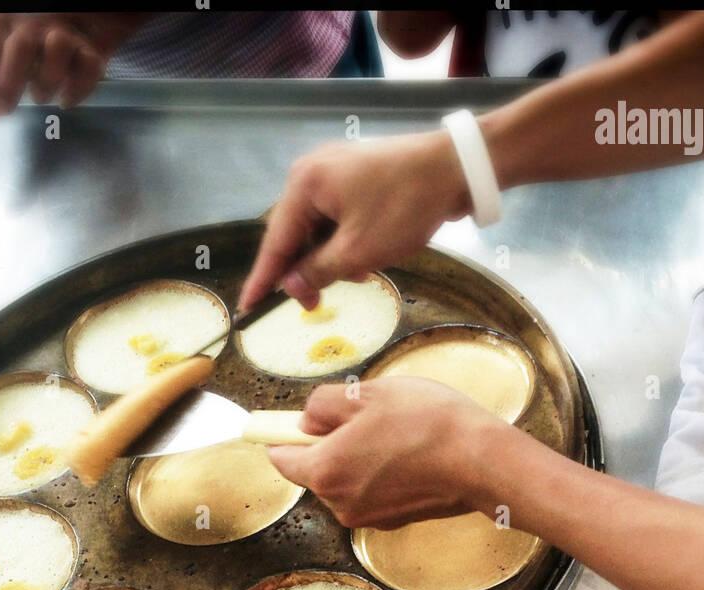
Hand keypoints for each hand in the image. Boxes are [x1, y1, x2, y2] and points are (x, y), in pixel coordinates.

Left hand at [0, 13, 142, 124]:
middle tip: (4, 110)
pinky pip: (89, 67)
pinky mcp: (92, 50)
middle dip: (9, 82)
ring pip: (58, 49)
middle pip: (22, 46)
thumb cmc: (34, 48)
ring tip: (40, 97)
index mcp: (6, 22)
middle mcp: (34, 23)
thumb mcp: (5, 59)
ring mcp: (65, 34)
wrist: (83, 23)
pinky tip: (66, 101)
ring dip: (46, 81)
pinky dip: (78, 89)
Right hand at [239, 131, 471, 311]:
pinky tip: (367, 259)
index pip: (275, 241)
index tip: (248, 308)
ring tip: (361, 274)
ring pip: (320, 230)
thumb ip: (318, 271)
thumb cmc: (405, 206)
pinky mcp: (357, 178)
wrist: (455, 168)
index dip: (263, 279)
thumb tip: (291, 286)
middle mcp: (312, 173)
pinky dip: (347, 243)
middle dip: (309, 270)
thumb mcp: (358, 251)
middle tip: (316, 305)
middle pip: (296, 235)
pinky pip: (339, 219)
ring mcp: (335, 172)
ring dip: (334, 259)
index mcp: (305, 185)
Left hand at [266, 377, 513, 528]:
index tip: (290, 421)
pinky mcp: (392, 522)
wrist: (481, 462)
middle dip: (329, 445)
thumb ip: (321, 406)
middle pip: (315, 471)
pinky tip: (409, 455)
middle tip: (363, 417)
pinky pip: (371, 493)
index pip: (279, 458)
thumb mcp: (365, 393)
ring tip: (393, 434)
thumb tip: (305, 421)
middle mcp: (339, 503)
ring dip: (357, 460)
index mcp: (325, 471)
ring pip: (345, 482)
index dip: (282, 435)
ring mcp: (367, 517)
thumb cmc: (427, 424)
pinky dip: (381, 476)